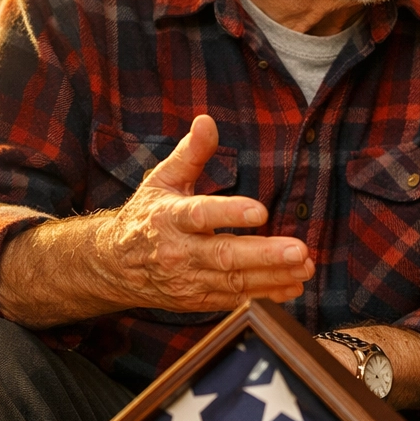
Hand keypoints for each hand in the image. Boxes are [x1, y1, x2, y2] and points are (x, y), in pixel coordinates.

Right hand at [95, 114, 313, 311]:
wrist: (114, 266)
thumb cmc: (147, 217)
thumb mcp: (162, 180)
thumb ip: (190, 154)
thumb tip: (207, 121)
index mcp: (170, 218)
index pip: (200, 214)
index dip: (230, 214)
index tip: (260, 211)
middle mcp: (179, 252)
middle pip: (225, 255)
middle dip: (265, 254)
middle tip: (299, 250)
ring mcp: (189, 280)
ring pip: (235, 281)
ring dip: (273, 276)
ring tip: (305, 266)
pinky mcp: (197, 300)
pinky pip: (235, 299)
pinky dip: (265, 295)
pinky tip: (292, 287)